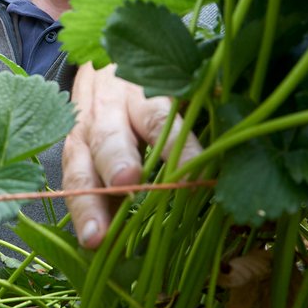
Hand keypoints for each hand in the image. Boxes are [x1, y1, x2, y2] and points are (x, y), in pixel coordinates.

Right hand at [62, 63, 200, 248]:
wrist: (99, 65)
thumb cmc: (145, 85)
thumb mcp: (170, 83)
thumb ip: (198, 104)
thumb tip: (239, 138)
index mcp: (140, 92)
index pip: (159, 117)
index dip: (175, 144)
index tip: (192, 173)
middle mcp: (106, 110)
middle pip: (109, 136)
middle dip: (116, 162)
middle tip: (126, 184)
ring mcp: (81, 133)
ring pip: (79, 166)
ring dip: (87, 202)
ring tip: (95, 237)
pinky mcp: (69, 152)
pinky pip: (70, 183)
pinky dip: (78, 213)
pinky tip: (88, 242)